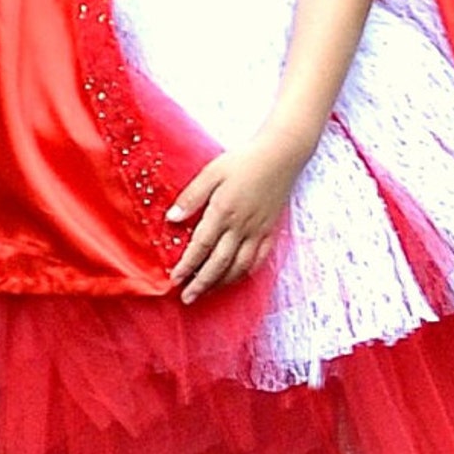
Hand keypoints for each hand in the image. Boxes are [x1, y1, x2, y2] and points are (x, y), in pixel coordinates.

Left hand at [166, 136, 305, 303]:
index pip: (201, 245)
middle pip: (219, 263)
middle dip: (201, 283)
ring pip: (239, 266)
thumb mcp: (212, 172)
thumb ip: (192, 197)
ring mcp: (258, 231)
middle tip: (187, 298)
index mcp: (223, 211)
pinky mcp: (270, 231)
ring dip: (222, 282)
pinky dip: (245, 272)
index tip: (174, 279)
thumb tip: (172, 219)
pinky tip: (236, 277)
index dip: (187, 264)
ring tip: (207, 292)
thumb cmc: (243, 161)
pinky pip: (259, 259)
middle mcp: (241, 226)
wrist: (281, 155)